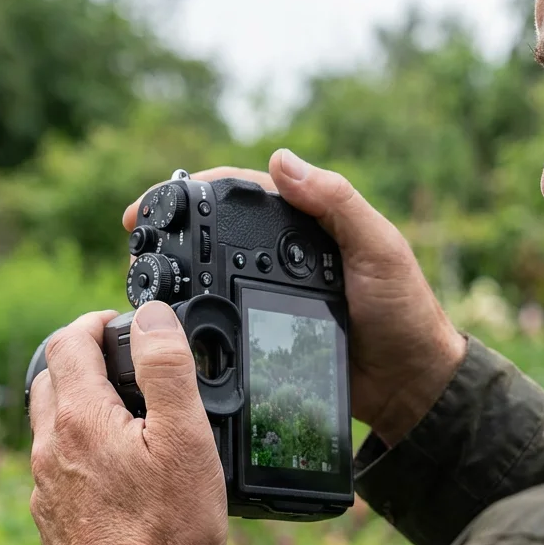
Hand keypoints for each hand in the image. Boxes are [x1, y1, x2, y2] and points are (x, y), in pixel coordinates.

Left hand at [27, 306, 227, 544]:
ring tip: (121, 413)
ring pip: (49, 425)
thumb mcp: (185, 436)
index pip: (68, 343)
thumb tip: (151, 318)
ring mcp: (46, 487)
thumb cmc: (168, 528)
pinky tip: (112, 468)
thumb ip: (166, 367)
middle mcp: (51, 448)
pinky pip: (56, 466)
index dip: (94, 323)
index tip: (118, 323)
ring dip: (76, 404)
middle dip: (80, 359)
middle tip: (120, 363)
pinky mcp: (52, 519)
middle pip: (50, 379)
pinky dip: (77, 448)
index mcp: (80, 419)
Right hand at [125, 152, 466, 445]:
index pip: (245, 191)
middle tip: (134, 240)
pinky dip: (198, 311)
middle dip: (174, 228)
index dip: (196, 190)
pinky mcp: (269, 329)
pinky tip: (173, 318)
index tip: (155, 203)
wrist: (409, 384)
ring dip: (180, 269)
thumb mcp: (377, 248)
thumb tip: (281, 160)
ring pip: (216, 271)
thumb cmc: (404, 311)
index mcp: (312, 220)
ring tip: (142, 276)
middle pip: (219, 229)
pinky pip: (225, 315)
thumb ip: (337, 203)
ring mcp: (275, 291)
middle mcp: (287, 251)